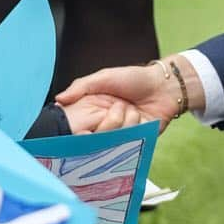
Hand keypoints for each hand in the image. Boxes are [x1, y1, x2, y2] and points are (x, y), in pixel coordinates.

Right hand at [58, 58, 199, 132]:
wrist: (164, 85)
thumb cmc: (135, 78)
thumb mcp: (105, 77)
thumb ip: (81, 86)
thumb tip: (58, 99)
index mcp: (95, 112)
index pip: (80, 128)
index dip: (79, 130)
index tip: (82, 127)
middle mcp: (106, 126)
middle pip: (95, 140)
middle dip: (106, 125)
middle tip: (117, 107)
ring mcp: (121, 135)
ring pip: (113, 143)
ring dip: (125, 124)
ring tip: (133, 108)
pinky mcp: (137, 141)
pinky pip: (130, 146)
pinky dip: (134, 133)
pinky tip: (139, 117)